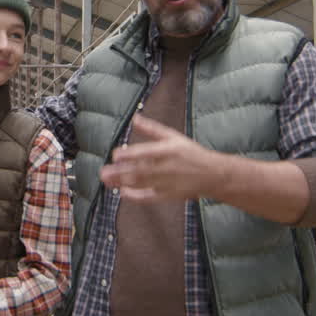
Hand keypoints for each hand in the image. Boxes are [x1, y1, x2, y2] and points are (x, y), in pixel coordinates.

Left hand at [99, 114, 213, 202]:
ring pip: (141, 184)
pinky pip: (149, 197)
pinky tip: (123, 193)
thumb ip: (152, 129)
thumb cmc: (191, 153)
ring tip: (107, 181)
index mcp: (168, 151)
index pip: (145, 153)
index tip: (115, 155)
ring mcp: (166, 183)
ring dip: (122, 183)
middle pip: (139, 171)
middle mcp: (166, 168)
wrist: (212, 174)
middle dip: (120, 172)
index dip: (129, 155)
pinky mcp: (167, 195)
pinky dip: (135, 196)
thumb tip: (135, 118)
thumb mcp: (173, 137)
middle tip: (103, 172)